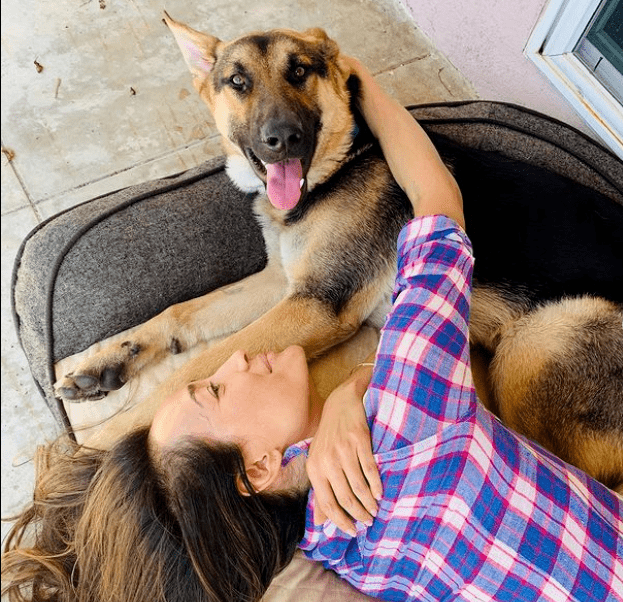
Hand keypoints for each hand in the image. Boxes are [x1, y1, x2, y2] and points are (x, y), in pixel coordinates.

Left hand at [306, 372, 381, 535]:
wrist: (341, 402)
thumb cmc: (330, 436)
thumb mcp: (319, 461)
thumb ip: (321, 489)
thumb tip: (320, 522)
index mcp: (314, 467)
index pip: (326, 503)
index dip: (340, 521)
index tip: (352, 532)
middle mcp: (327, 460)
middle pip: (344, 497)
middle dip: (357, 514)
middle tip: (368, 521)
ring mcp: (343, 450)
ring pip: (357, 486)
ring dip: (368, 502)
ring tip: (375, 510)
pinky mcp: (359, 440)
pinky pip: (369, 468)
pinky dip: (375, 484)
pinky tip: (379, 493)